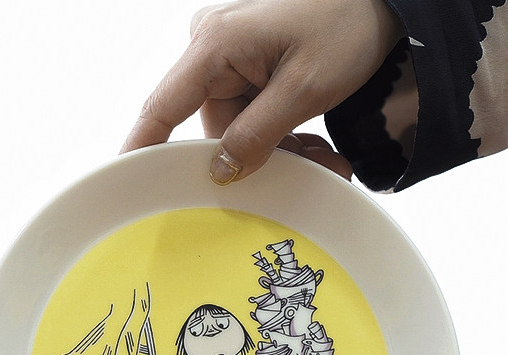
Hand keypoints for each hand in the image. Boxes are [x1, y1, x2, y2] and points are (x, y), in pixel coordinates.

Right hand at [121, 0, 401, 182]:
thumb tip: (219, 171)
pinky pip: (249, 117)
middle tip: (302, 165)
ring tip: (320, 151)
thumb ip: (257, 135)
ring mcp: (229, 59)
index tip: (126, 183)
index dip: (143, 149)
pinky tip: (310, 137)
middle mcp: (212, 48)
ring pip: (234, 130)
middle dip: (252, 155)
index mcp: (215, 44)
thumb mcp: (304, 88)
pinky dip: (278, 133)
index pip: (163, 107)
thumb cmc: (346, 23)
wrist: (380, 1)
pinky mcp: (246, 67)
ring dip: (274, 148)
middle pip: (211, 129)